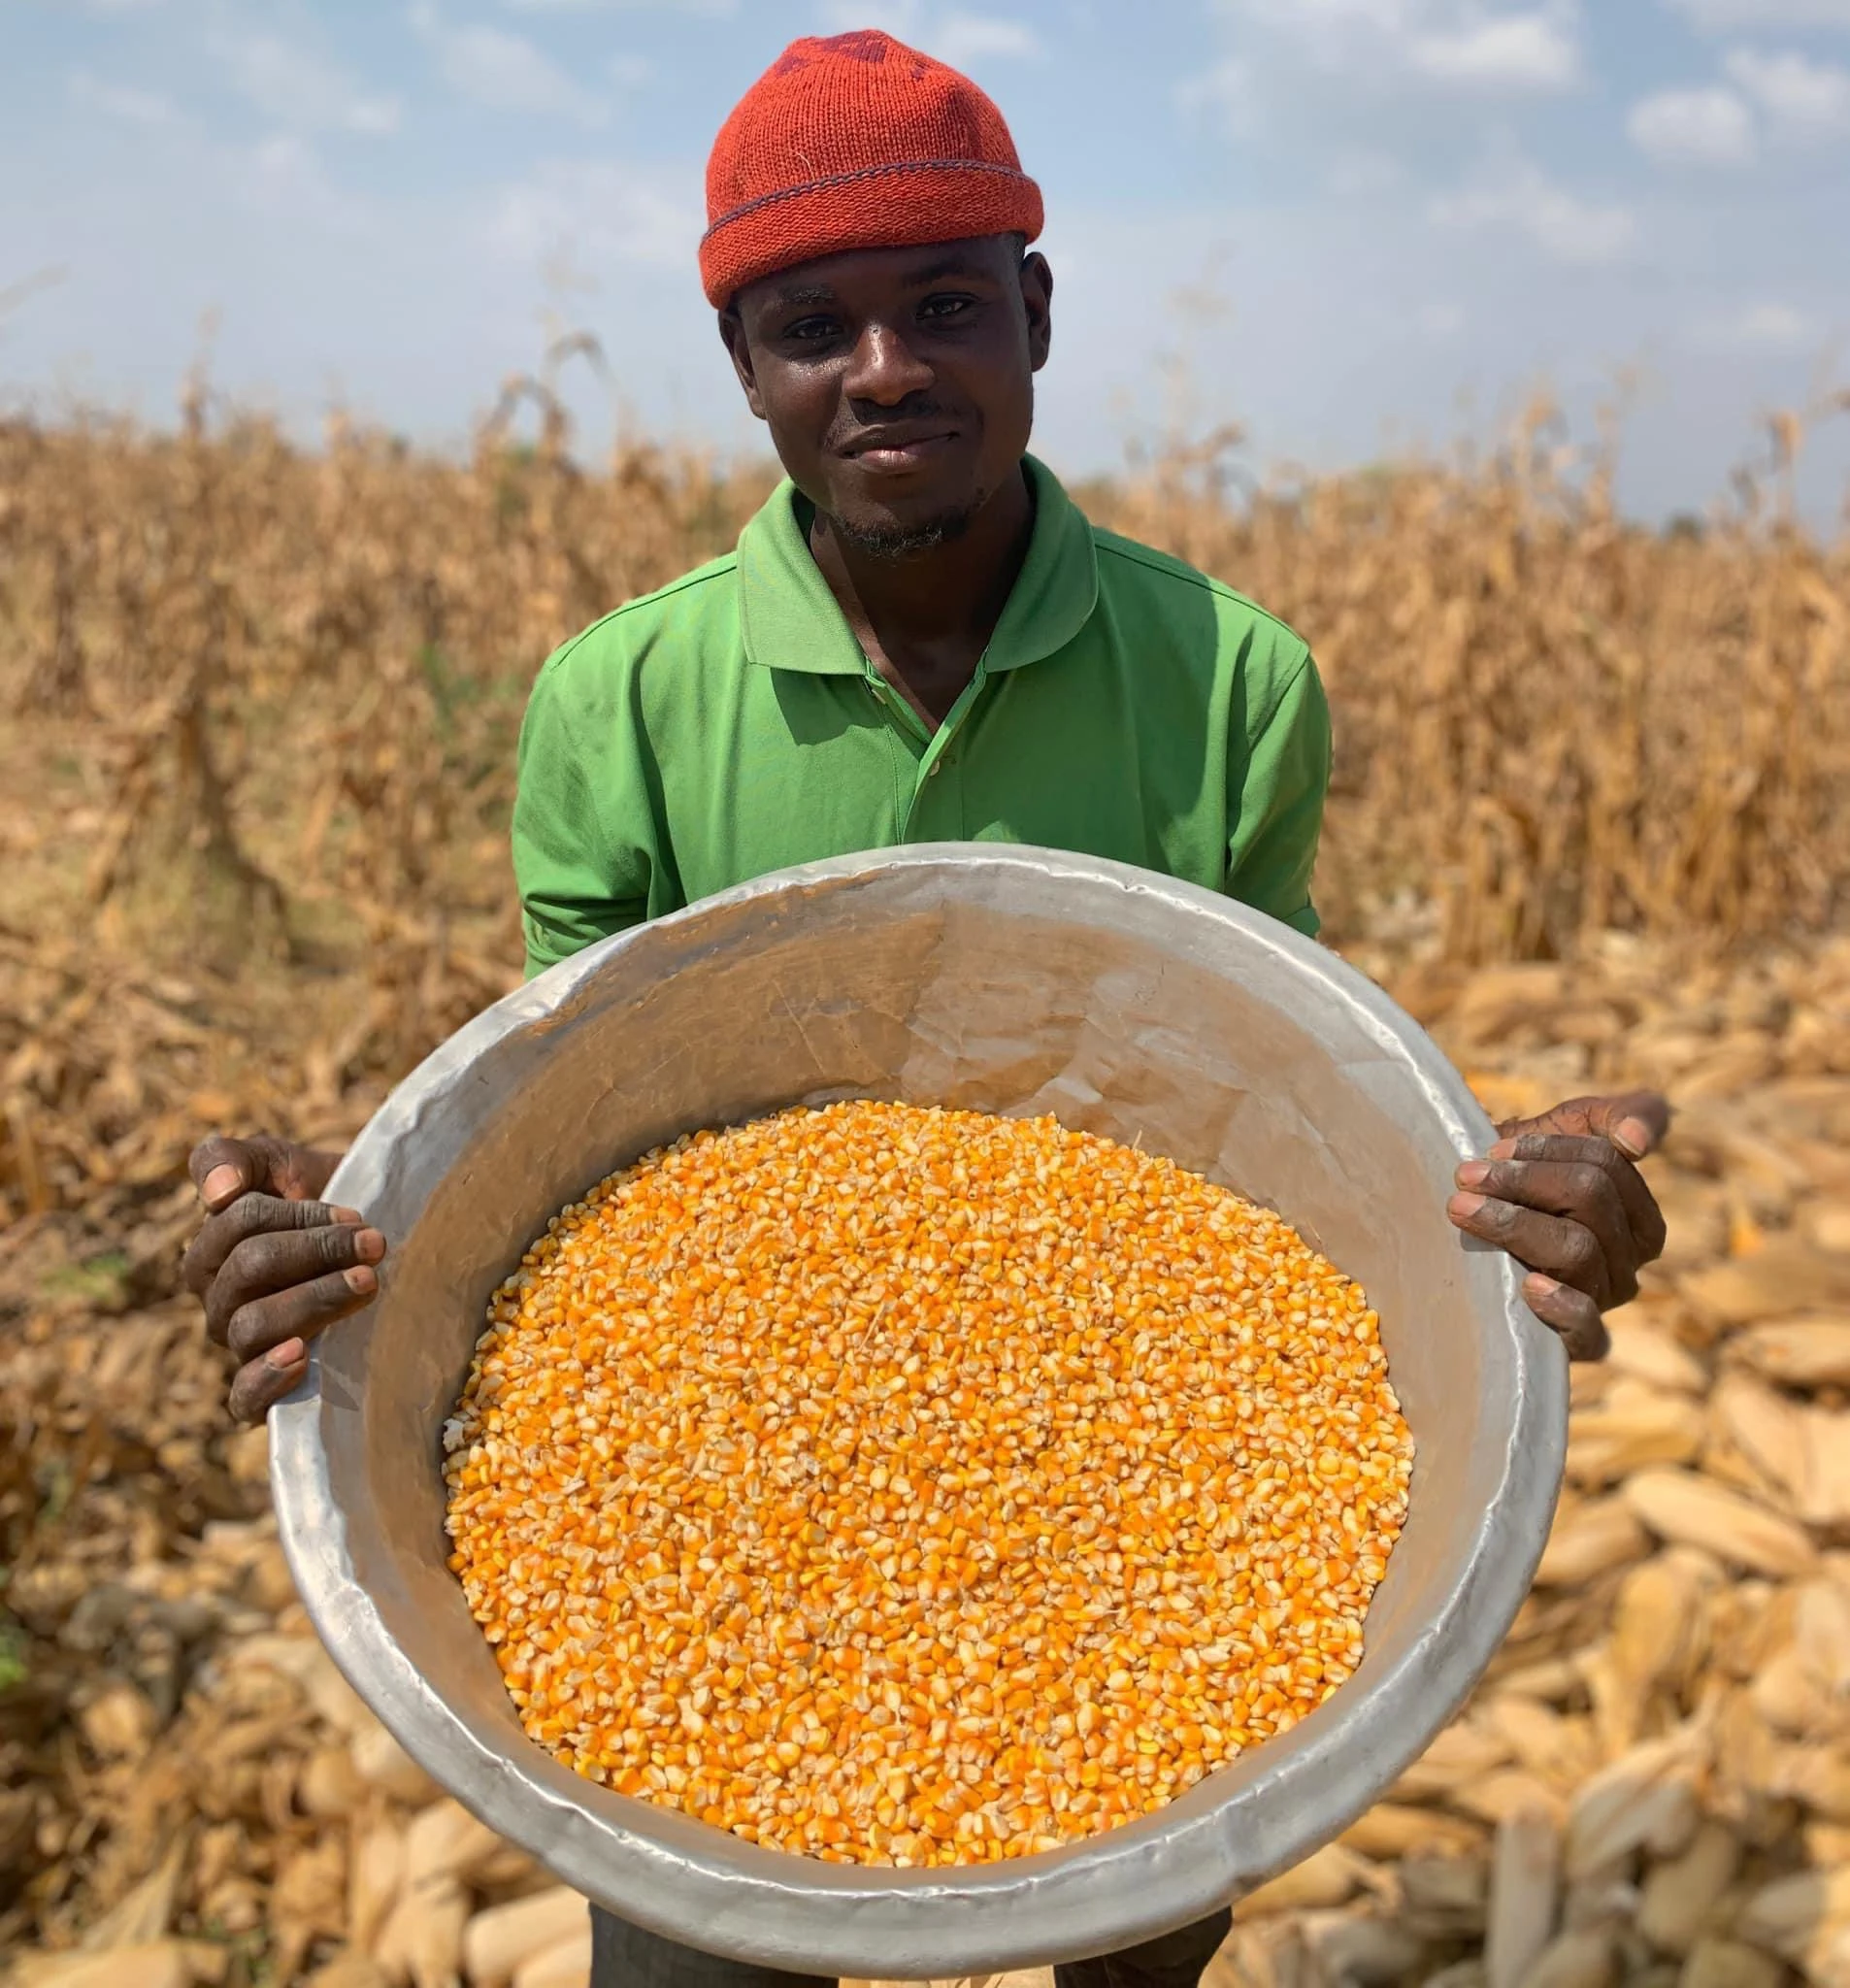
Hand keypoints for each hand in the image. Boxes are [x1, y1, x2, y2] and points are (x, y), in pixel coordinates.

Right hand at [181, 1134, 381, 1422]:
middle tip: (374, 1244)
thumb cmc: (321, 1201)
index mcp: (213, 1249)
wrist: (375, 1242)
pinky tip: (301, 1357)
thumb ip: (233, 1158)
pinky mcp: (267, 1389)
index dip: (298, 1215)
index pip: (238, 1224)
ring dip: (313, 1301)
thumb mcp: (281, 1164)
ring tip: (367, 1284)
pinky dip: (266, 1381)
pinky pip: (243, 1400)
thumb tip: (216, 1192)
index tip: (354, 1215)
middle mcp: (220, 1300)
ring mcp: (242, 1345)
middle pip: (247, 1272)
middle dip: (316, 1251)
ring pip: (252, 1327)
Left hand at [1446, 1091, 1669, 1361]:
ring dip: (1514, 1223)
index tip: (1494, 1149)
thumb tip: (1636, 1139)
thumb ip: (1611, 1115)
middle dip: (1523, 1180)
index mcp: (1636, 1215)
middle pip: (1592, 1200)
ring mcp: (1603, 1299)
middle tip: (1466, 1175)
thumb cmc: (1519, 1176)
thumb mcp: (1565, 1131)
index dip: (1548, 1151)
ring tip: (1461, 1210)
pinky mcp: (1576, 1341)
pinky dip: (1563, 1307)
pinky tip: (1529, 1286)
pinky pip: (1588, 1331)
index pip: (1608, 1166)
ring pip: (1577, 1250)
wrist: (1468, 1221)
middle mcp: (1628, 1259)